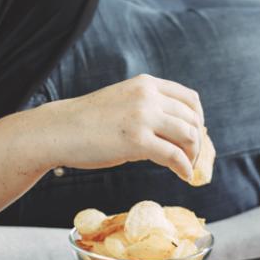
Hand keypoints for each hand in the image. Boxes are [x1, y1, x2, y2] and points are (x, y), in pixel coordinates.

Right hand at [33, 74, 211, 181]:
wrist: (60, 130)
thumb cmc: (88, 120)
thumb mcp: (123, 100)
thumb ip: (148, 108)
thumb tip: (174, 131)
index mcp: (146, 84)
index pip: (189, 98)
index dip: (198, 119)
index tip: (196, 134)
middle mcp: (148, 96)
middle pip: (192, 118)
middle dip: (198, 140)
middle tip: (194, 156)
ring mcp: (143, 117)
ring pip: (188, 135)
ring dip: (194, 155)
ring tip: (188, 167)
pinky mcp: (138, 141)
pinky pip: (174, 155)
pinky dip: (184, 167)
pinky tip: (183, 175)